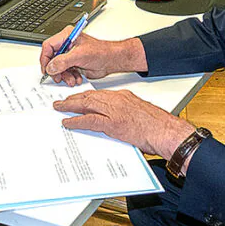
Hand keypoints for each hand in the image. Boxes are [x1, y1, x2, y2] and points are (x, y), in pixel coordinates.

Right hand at [40, 30, 146, 85]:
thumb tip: (50, 67)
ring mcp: (70, 55)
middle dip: (56, 70)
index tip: (46, 69)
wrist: (112, 60)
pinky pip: (66, 72)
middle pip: (52, 59)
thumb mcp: (80, 55)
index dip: (45, 59)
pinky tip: (76, 78)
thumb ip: (63, 61)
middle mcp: (67, 45)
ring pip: (58, 68)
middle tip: (59, 77)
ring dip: (64, 75)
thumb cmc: (101, 52)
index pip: (48, 46)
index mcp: (66, 36)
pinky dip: (70, 77)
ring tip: (71, 79)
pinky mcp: (74, 64)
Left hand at [53, 90, 196, 158]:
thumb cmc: (156, 125)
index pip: (99, 94)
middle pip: (90, 97)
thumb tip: (117, 120)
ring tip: (59, 108)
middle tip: (61, 101)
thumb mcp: (139, 113)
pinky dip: (76, 121)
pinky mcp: (112, 123)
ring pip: (86, 105)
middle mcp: (116, 100)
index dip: (85, 96)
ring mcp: (113, 111)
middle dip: (74, 98)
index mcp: (123, 96)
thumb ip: (125, 113)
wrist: (165, 131)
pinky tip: (67, 122)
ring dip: (70, 106)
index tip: (76, 98)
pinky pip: (89, 120)